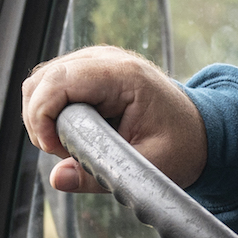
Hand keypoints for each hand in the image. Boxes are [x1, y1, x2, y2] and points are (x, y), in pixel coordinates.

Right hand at [21, 46, 207, 192]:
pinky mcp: (87, 71)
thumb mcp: (146, 167)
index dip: (44, 117)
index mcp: (125, 75)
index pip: (59, 82)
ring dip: (43, 118)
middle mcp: (106, 59)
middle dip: (40, 121)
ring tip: (71, 145)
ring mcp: (95, 61)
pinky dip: (50, 113)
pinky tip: (73, 133)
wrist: (197, 130)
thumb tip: (57, 178)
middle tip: (64, 152)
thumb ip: (98, 175)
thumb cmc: (179, 145)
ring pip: (40, 82)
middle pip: (42, 81)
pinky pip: (50, 86)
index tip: (57, 150)